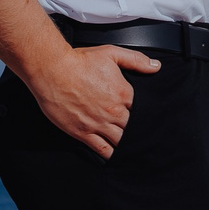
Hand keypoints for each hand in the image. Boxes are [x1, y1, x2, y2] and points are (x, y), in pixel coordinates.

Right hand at [24, 46, 159, 158]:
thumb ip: (136, 60)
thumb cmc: (79, 61)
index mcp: (123, 94)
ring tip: (130, 147)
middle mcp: (113, 112)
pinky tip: (115, 155)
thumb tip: (156, 66)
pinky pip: (103, 150)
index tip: (146, 118)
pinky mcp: (83, 133)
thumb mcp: (112, 53)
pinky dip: (111, 155)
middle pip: (133, 128)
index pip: (143, 111)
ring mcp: (98, 124)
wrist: (52, 70)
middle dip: (137, 131)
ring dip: (126, 143)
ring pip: (121, 141)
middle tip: (141, 135)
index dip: (145, 116)